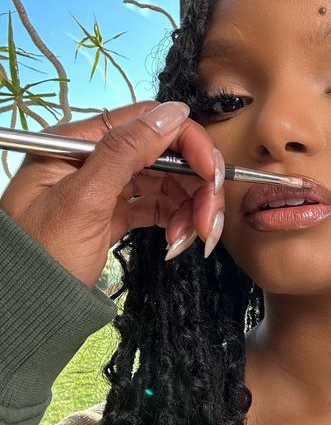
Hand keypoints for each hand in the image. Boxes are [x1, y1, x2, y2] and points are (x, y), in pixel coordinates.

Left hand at [0, 101, 225, 289]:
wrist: (24, 312)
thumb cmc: (39, 257)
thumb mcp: (82, 201)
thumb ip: (125, 152)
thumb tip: (173, 112)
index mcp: (78, 142)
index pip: (148, 122)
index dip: (189, 144)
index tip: (212, 175)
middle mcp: (94, 159)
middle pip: (165, 155)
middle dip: (196, 186)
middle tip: (208, 222)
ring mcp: (105, 188)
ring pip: (167, 183)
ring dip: (190, 210)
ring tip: (189, 242)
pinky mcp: (114, 215)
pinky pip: (157, 208)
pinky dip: (175, 223)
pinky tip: (176, 244)